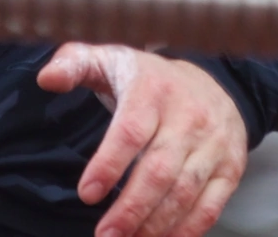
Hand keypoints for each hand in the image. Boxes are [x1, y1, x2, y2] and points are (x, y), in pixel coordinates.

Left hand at [36, 44, 248, 236]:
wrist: (213, 80)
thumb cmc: (148, 79)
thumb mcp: (109, 59)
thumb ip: (73, 64)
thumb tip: (47, 78)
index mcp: (153, 90)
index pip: (130, 132)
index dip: (108, 164)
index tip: (86, 194)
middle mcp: (189, 117)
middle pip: (158, 170)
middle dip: (130, 209)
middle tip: (105, 235)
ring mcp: (214, 144)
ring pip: (184, 192)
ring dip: (155, 225)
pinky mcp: (231, 167)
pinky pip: (211, 205)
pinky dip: (188, 229)